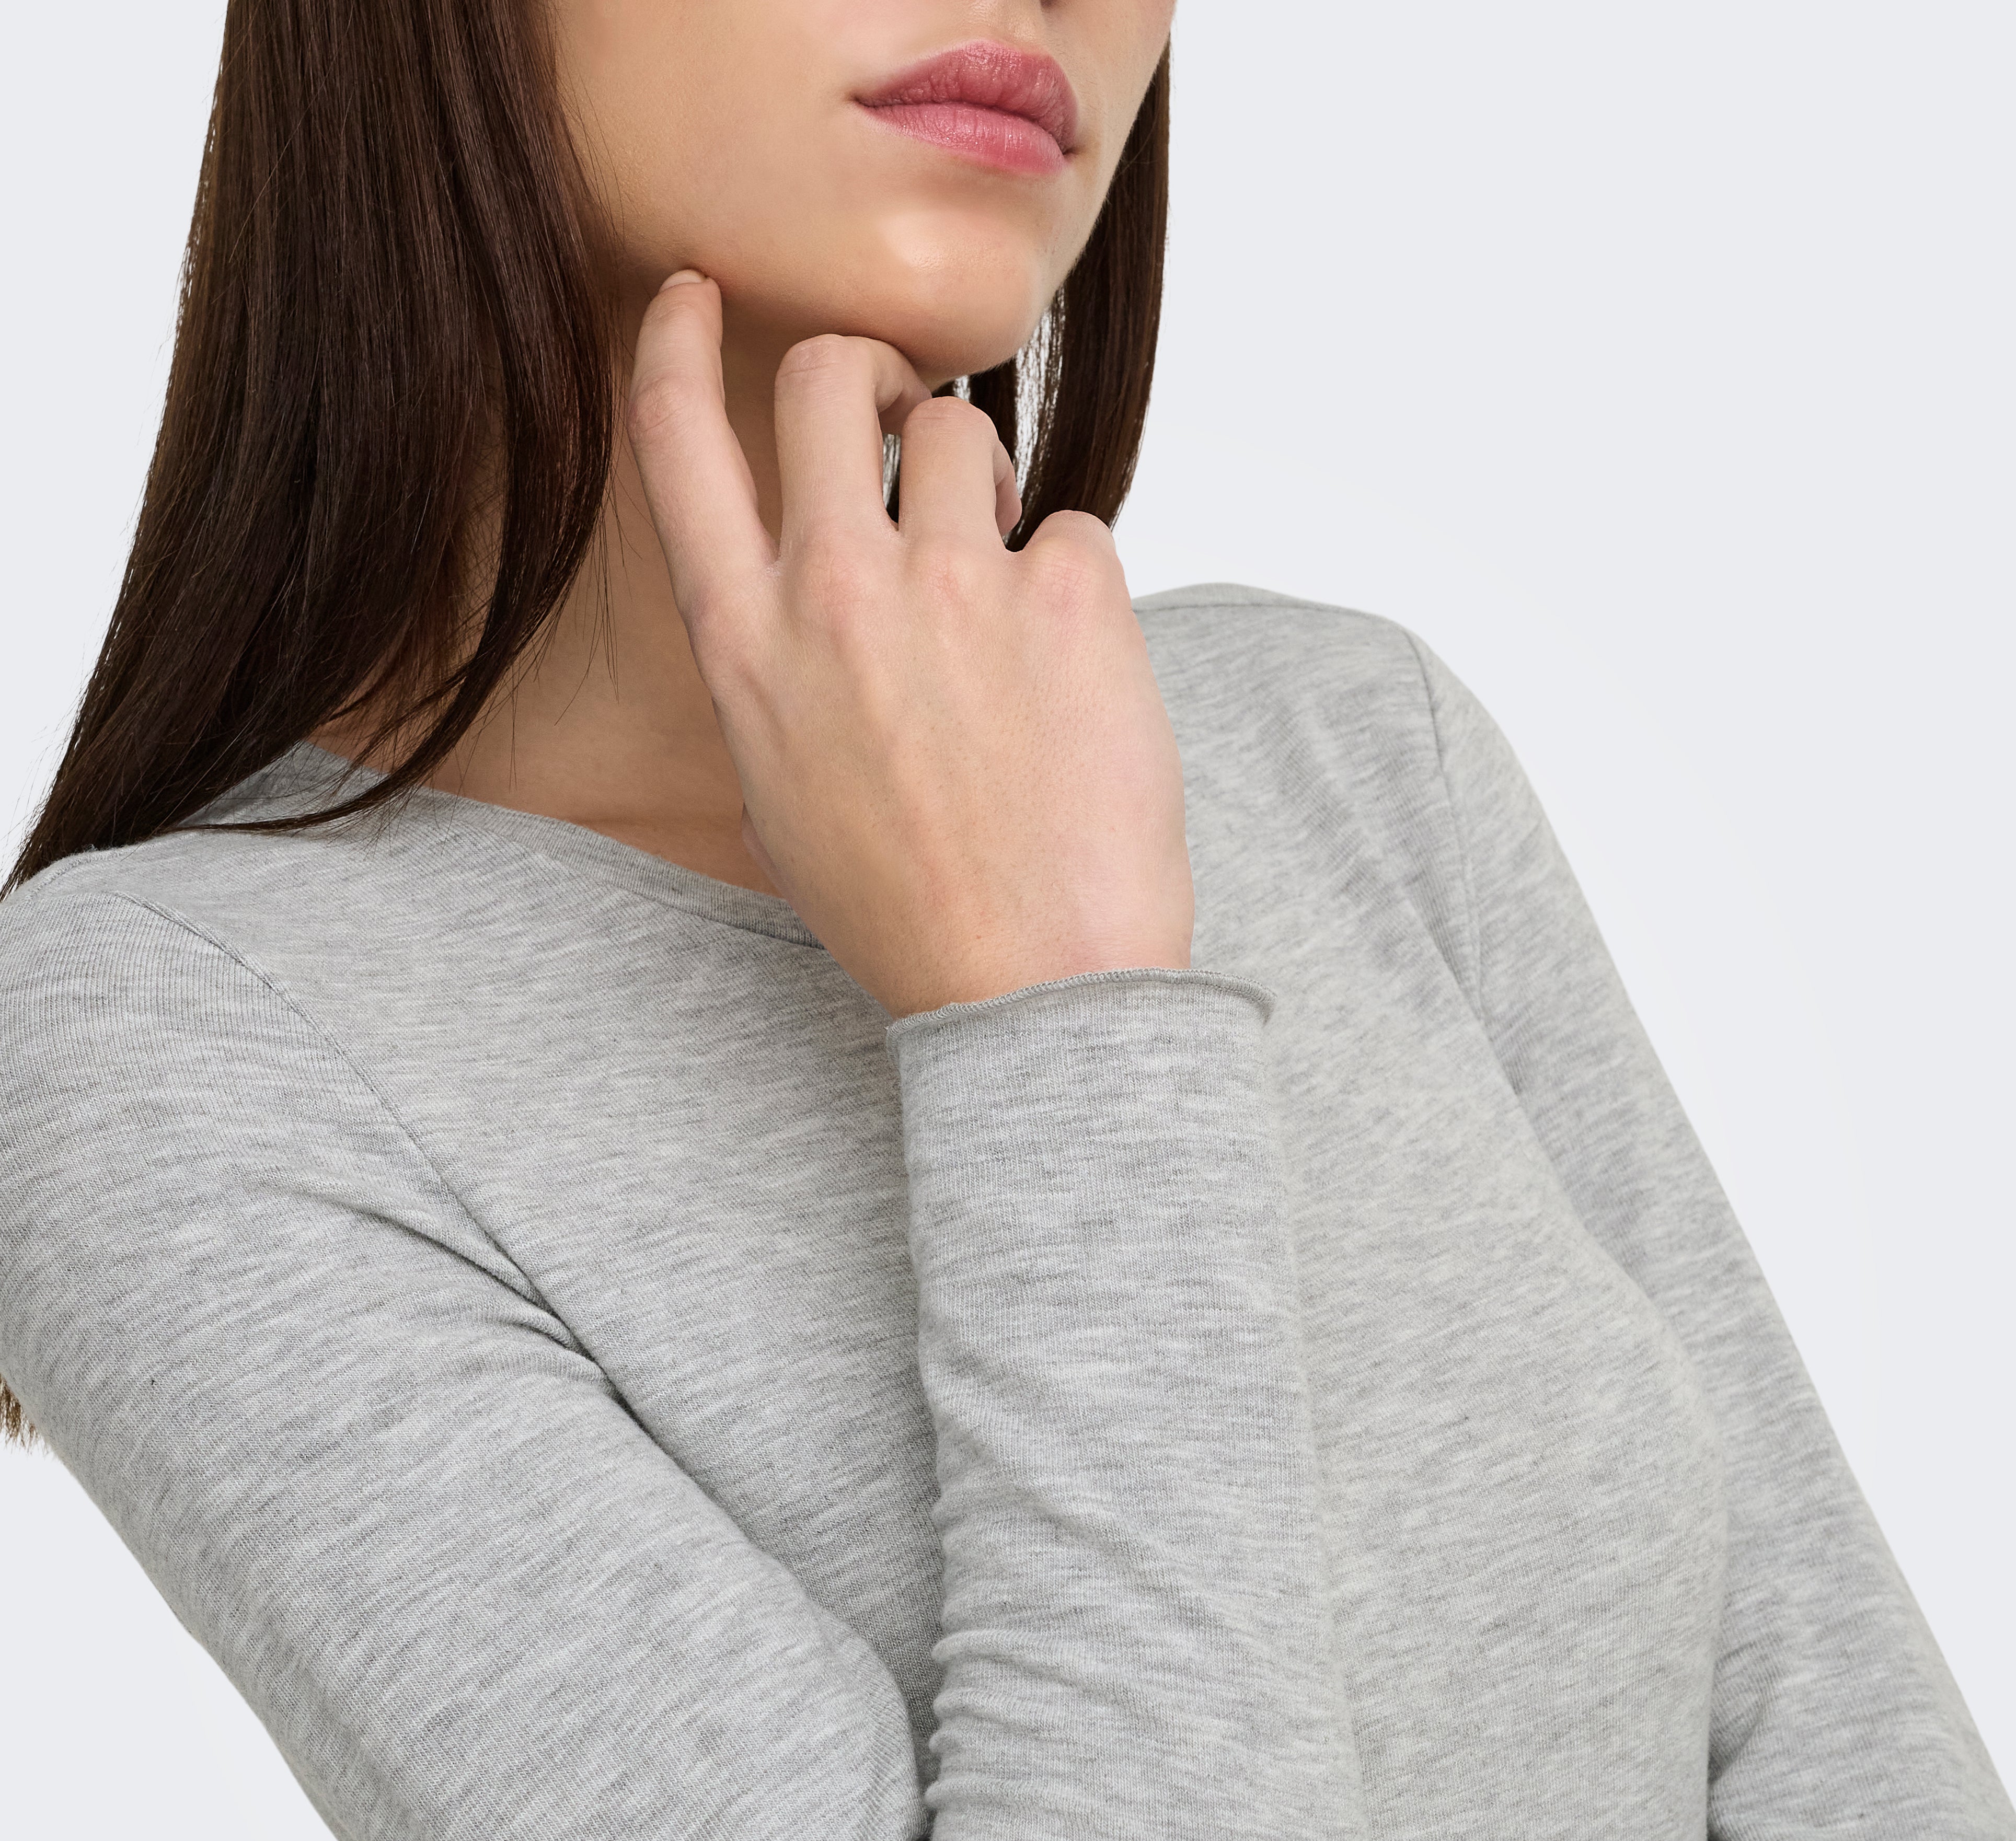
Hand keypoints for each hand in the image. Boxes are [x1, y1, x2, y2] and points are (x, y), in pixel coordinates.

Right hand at [626, 273, 1194, 1018]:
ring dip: (984, 484)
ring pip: (960, 427)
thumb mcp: (782, 798)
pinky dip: (1077, 592)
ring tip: (1006, 595)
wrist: (1030, 990)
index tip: (698, 293)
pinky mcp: (1064, 592)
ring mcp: (951, 586)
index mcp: (747, 649)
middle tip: (906, 410)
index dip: (678, 343)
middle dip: (867, 373)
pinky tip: (1075, 686)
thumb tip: (806, 604)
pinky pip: (1073, 529)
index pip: (677, 443)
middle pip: (824, 379)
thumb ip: (777, 674)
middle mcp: (833, 593)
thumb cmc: (910, 913)